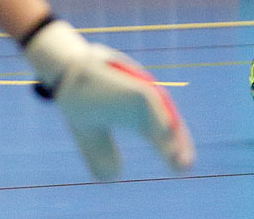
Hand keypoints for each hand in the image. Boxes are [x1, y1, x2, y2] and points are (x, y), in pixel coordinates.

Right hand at [25, 20, 194, 180]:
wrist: (67, 75)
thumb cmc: (81, 101)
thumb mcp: (91, 136)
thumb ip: (102, 154)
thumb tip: (116, 177)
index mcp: (136, 117)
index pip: (160, 137)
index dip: (170, 152)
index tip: (180, 170)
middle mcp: (144, 107)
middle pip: (168, 129)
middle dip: (177, 148)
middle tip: (186, 167)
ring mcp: (142, 96)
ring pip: (164, 118)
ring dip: (173, 137)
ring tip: (179, 158)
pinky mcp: (137, 87)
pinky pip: (153, 102)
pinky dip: (160, 116)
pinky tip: (168, 130)